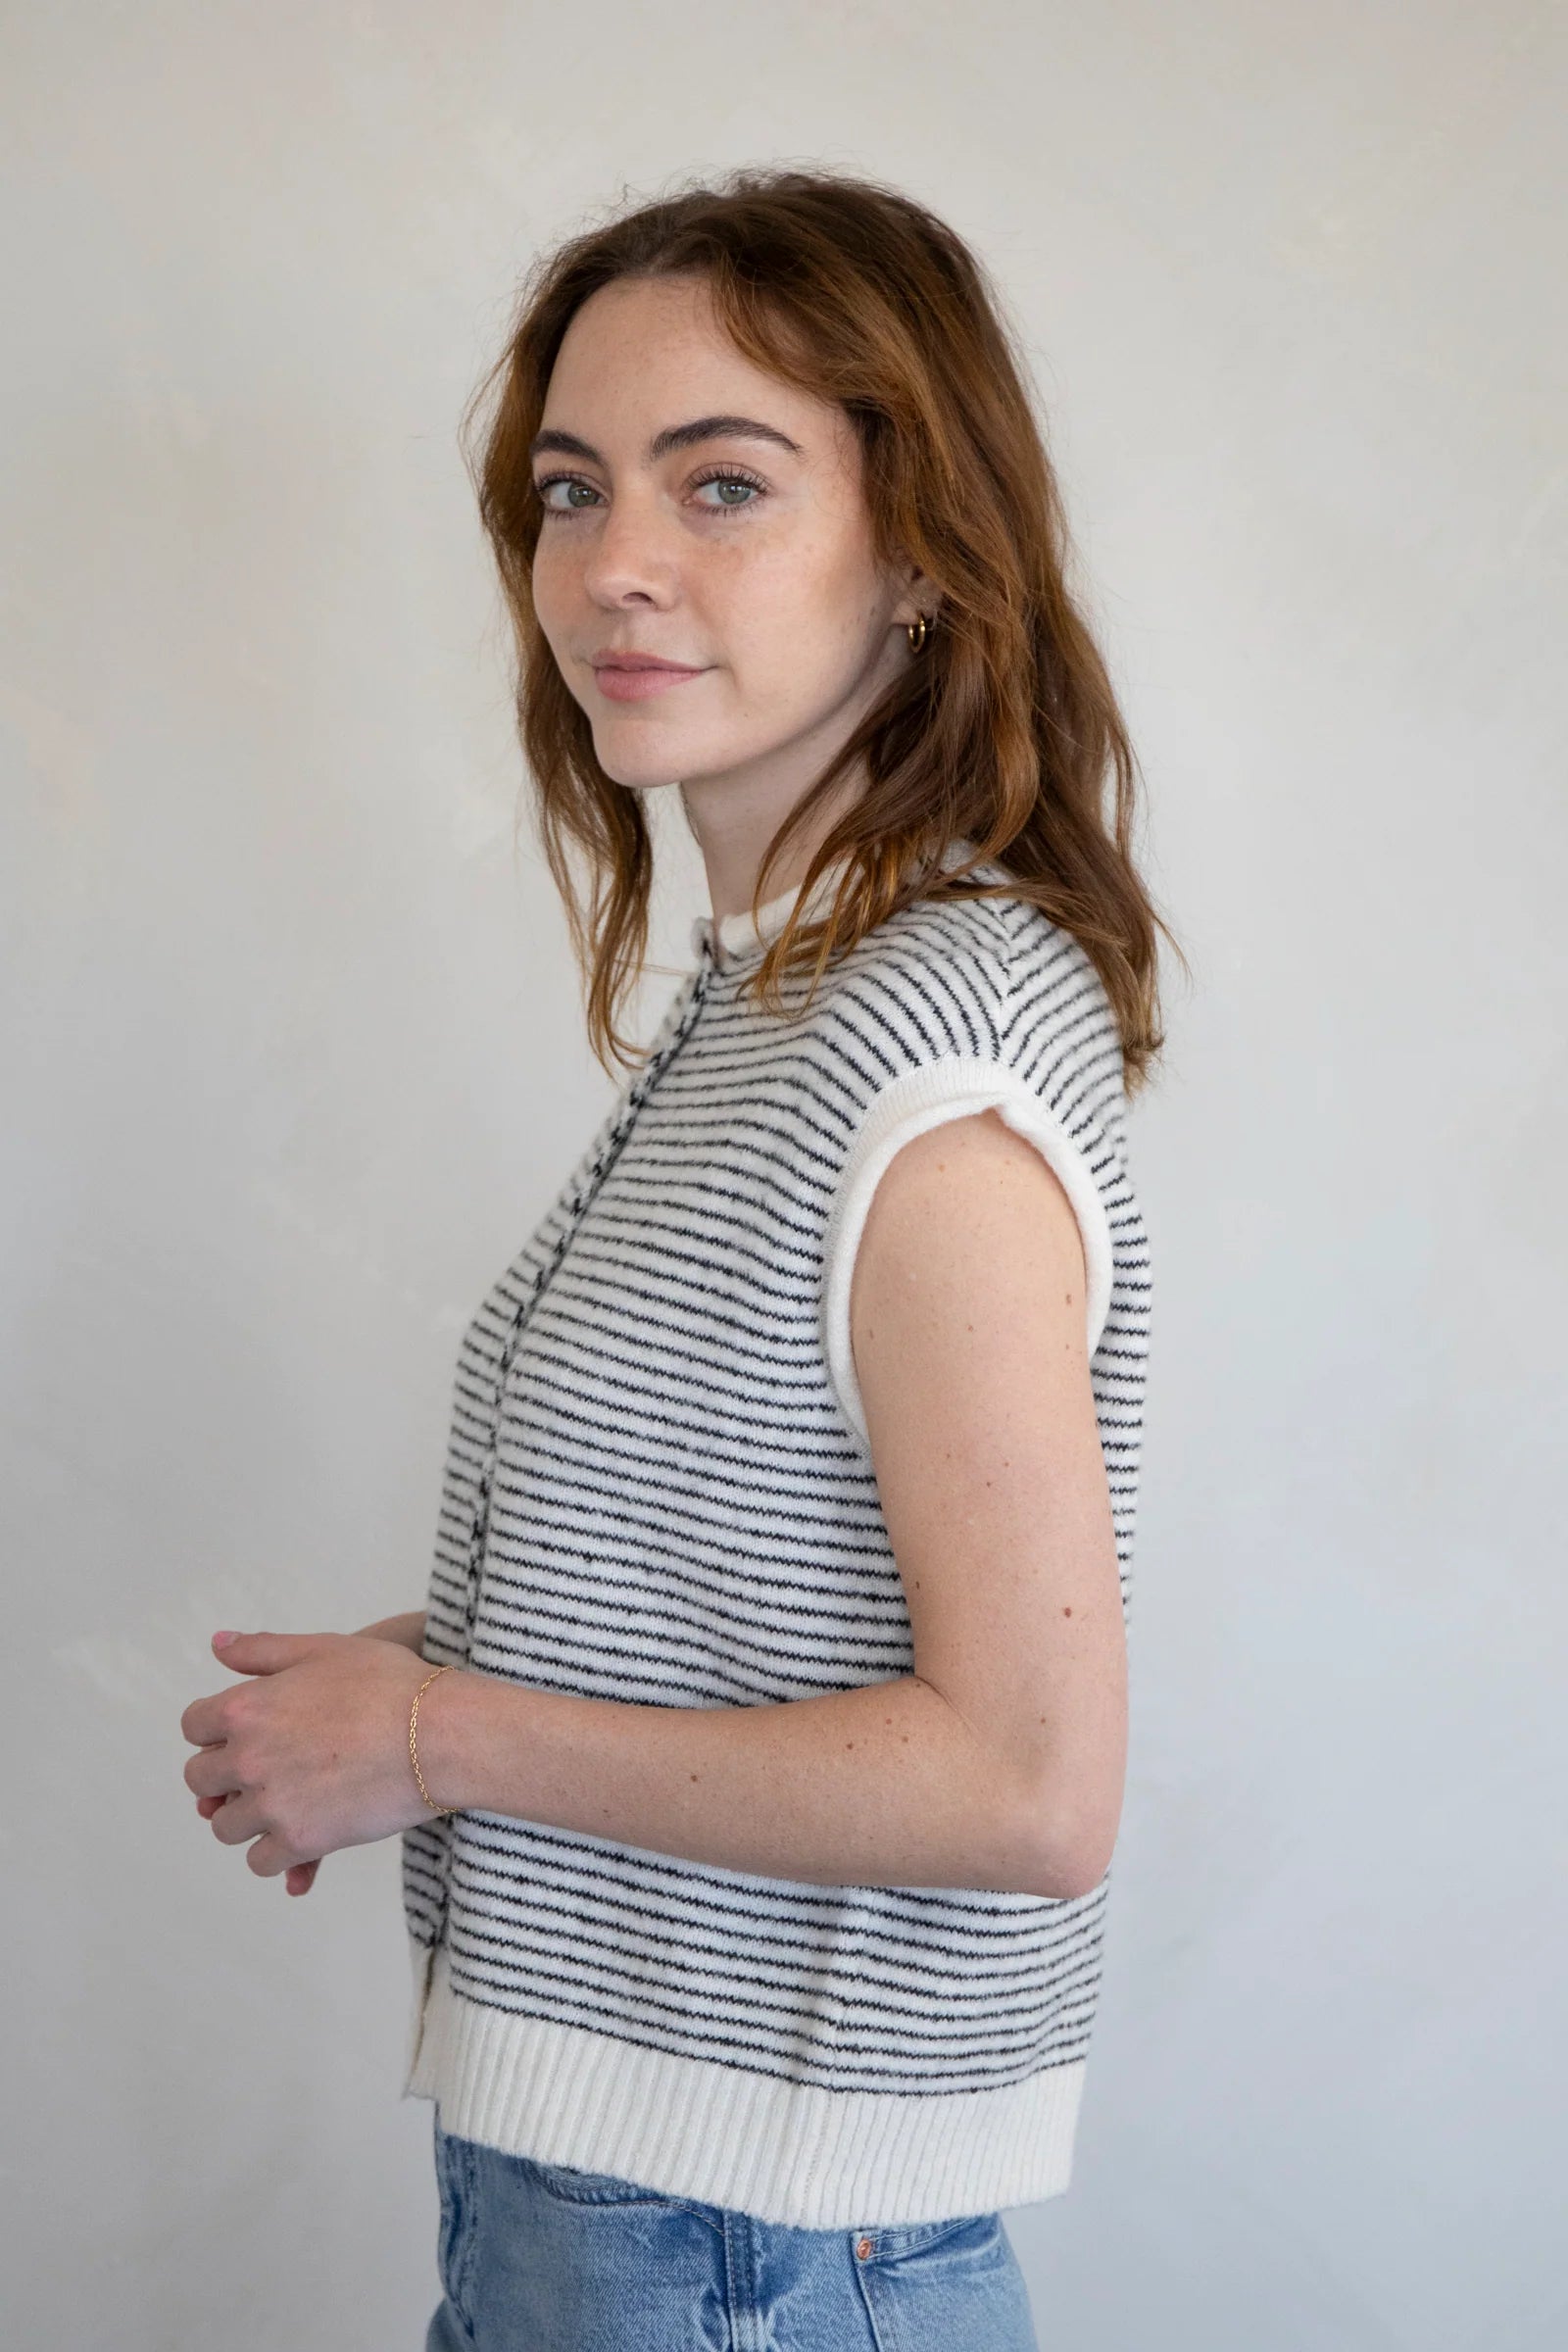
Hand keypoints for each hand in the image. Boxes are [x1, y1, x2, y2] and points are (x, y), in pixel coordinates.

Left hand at [182, 1629, 455, 1882]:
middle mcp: (247, 1758)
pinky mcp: (300, 1841)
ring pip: (226, 1827)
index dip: (215, 1729)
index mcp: (245, 1708)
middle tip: (262, 1772)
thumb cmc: (387, 1683)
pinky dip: (276, 1854)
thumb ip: (262, 1650)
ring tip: (281, 1806)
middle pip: (201, 1781)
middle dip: (224, 1777)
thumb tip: (218, 1643)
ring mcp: (271, 1804)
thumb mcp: (323, 1648)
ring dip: (247, 1818)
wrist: (437, 1734)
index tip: (242, 1734)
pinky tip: (298, 1837)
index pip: (194, 1726)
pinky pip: (262, 1863)